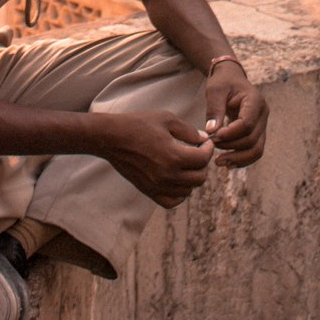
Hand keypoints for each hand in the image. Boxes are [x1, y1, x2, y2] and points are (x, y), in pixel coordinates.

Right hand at [100, 111, 215, 207]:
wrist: (111, 138)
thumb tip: (203, 140)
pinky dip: (179, 193)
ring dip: (192, 178)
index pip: (203, 159)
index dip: (208, 148)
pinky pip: (172, 201)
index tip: (205, 142)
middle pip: (200, 178)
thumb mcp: (167, 119)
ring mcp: (158, 186)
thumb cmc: (139, 124)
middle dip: (203, 164)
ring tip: (187, 164)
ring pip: (188, 190)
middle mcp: (168, 175)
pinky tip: (177, 179)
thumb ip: (188, 131)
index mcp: (174, 156)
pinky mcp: (149, 191)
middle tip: (198, 152)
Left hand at [204, 63, 267, 166]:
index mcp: (255, 101)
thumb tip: (212, 131)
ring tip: (219, 162)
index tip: (213, 136)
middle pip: (252, 139)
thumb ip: (214, 109)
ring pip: (256, 150)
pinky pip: (254, 151)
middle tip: (210, 145)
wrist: (232, 79)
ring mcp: (263, 125)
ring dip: (238, 158)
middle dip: (231, 146)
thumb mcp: (215, 90)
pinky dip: (242, 159)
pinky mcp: (258, 133)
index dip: (230, 134)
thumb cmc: (223, 82)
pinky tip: (227, 163)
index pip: (246, 124)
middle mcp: (263, 114)